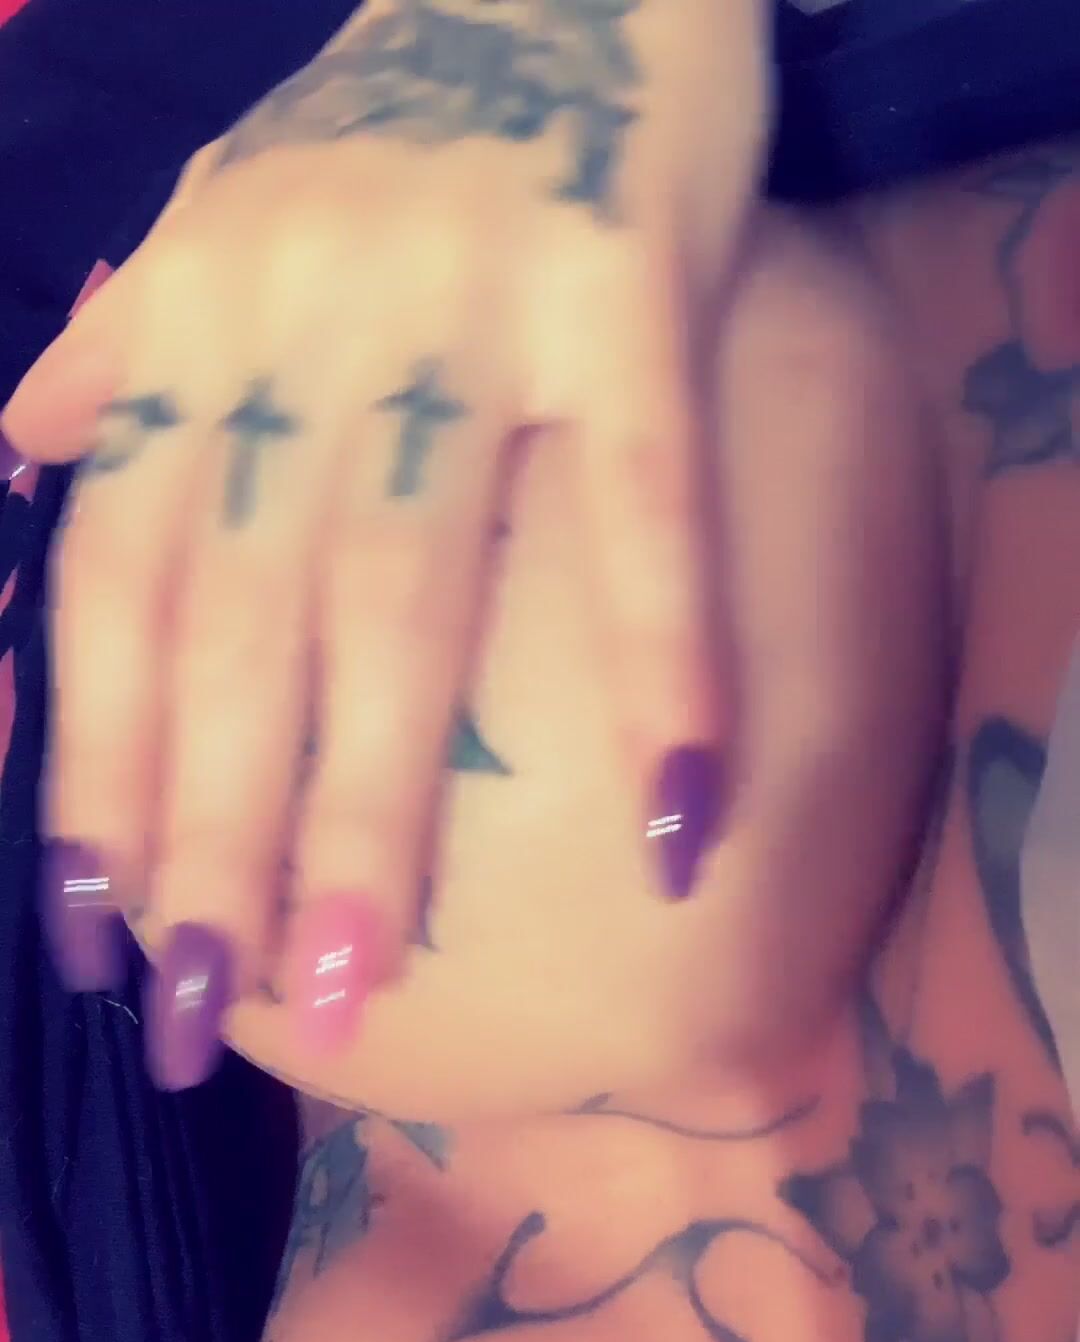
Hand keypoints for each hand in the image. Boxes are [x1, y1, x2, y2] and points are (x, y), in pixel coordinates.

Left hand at [6, 0, 770, 1088]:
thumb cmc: (387, 113)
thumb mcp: (220, 217)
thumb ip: (119, 352)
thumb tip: (28, 462)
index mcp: (195, 318)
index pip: (116, 577)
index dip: (95, 757)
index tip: (100, 926)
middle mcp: (299, 320)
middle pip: (239, 618)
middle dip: (211, 831)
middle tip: (211, 1016)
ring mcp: (461, 303)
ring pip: (400, 589)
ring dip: (376, 801)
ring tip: (353, 978)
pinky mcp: (625, 283)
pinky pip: (638, 501)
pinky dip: (661, 662)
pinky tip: (673, 821)